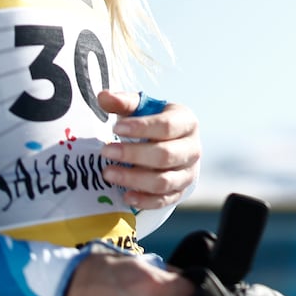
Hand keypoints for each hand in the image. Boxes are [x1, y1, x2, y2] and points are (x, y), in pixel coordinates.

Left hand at [98, 91, 200, 208]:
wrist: (170, 145)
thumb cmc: (153, 124)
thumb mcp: (142, 109)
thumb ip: (123, 102)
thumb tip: (103, 96)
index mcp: (186, 122)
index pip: (166, 126)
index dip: (141, 128)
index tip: (116, 129)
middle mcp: (192, 148)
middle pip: (165, 156)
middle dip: (133, 155)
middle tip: (106, 151)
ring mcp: (188, 172)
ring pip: (164, 181)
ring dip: (133, 179)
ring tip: (108, 173)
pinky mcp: (180, 191)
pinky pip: (163, 200)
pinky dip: (144, 200)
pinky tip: (125, 195)